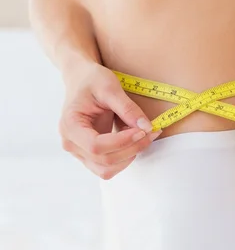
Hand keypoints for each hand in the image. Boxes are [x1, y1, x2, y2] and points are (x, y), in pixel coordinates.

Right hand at [59, 62, 160, 178]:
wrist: (81, 79)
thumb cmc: (91, 80)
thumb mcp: (110, 87)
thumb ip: (127, 108)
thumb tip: (147, 127)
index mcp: (70, 125)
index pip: (96, 146)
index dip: (122, 142)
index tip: (141, 130)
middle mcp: (70, 143)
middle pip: (104, 161)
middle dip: (132, 149)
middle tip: (151, 132)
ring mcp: (79, 152)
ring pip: (107, 170)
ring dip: (129, 156)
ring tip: (142, 136)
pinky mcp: (90, 155)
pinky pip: (109, 166)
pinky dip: (125, 156)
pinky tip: (133, 140)